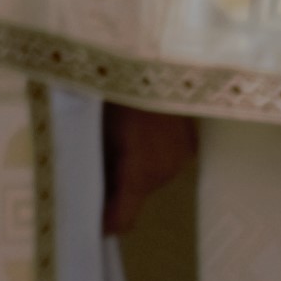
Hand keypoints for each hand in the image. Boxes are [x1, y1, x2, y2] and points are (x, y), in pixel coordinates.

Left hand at [98, 103, 200, 235]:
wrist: (151, 58)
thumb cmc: (113, 92)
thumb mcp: (95, 132)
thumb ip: (95, 168)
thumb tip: (88, 194)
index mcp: (139, 172)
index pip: (123, 220)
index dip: (105, 223)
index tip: (89, 219)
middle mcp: (165, 172)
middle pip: (136, 197)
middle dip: (117, 189)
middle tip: (97, 166)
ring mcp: (182, 157)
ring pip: (152, 178)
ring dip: (135, 170)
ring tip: (119, 143)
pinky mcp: (191, 142)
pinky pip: (167, 159)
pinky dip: (153, 154)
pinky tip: (142, 132)